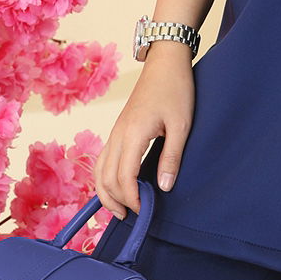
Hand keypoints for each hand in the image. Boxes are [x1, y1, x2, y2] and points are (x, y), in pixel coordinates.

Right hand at [94, 49, 194, 220]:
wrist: (165, 62)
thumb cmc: (175, 89)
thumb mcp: (181, 125)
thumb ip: (171, 157)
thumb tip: (163, 188)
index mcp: (133, 134)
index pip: (124, 177)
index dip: (132, 199)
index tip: (145, 211)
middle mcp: (118, 134)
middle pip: (106, 178)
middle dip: (115, 202)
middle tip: (133, 217)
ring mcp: (115, 130)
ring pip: (99, 169)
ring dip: (105, 193)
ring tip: (121, 209)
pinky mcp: (118, 128)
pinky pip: (103, 158)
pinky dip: (104, 177)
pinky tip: (116, 185)